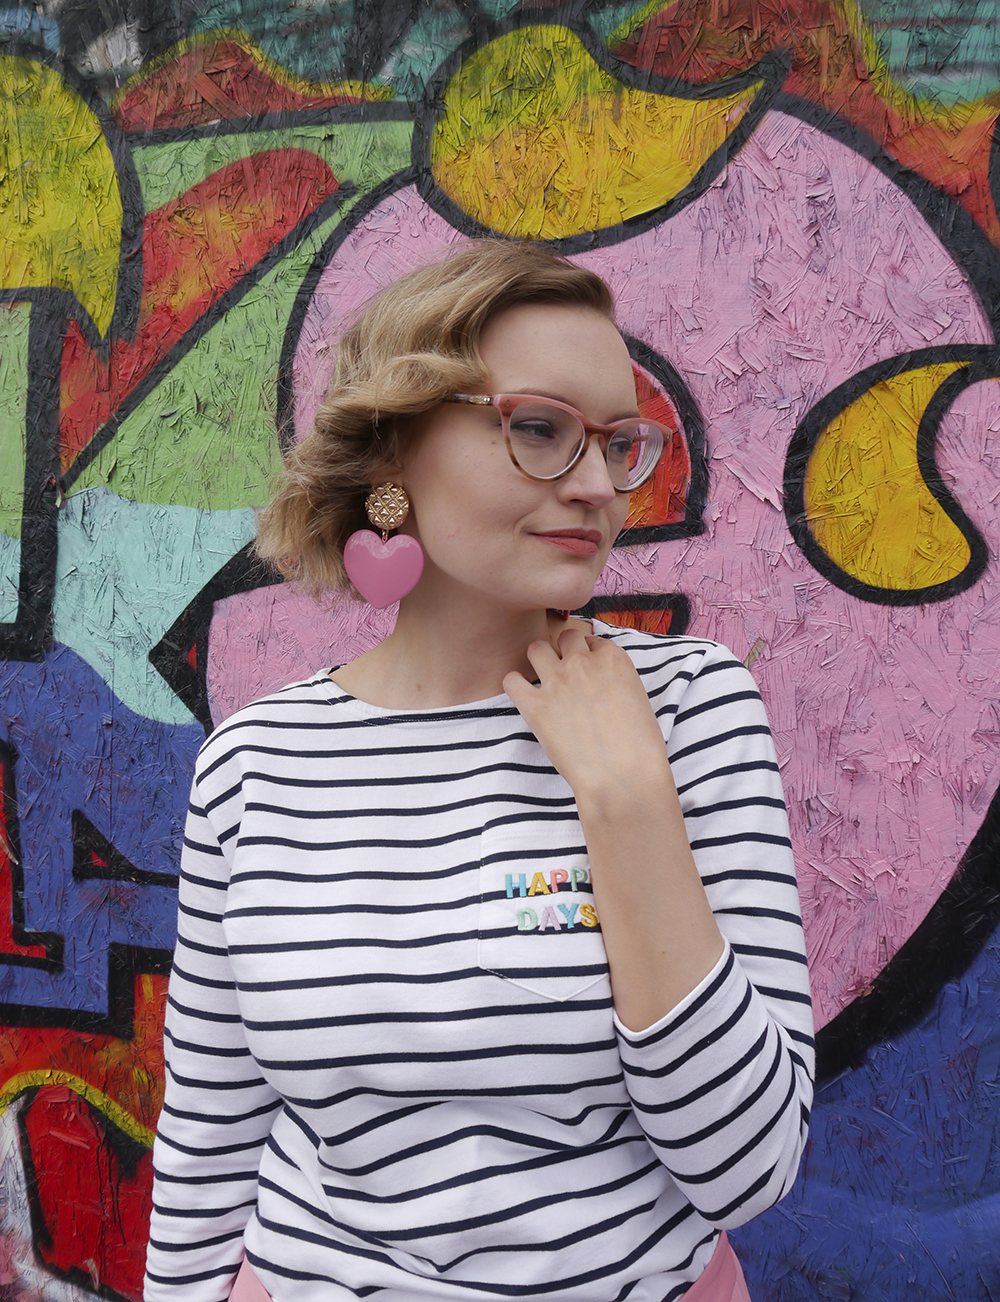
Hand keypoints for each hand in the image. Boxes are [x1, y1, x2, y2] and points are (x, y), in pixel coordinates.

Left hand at [503, 628, 670, 806]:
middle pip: (565, 638)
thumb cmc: (639, 747)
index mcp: (613, 659)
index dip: (589, 654)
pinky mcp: (535, 706)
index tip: (588, 670)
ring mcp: (556, 682)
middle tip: (566, 671)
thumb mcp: (639, 700)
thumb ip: (619, 682)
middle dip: (565, 650)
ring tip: (543, 678)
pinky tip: (525, 697)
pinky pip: (512, 681)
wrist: (623, 775)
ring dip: (538, 659)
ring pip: (536, 648)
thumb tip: (604, 687)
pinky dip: (515, 685)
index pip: (593, 641)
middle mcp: (582, 663)